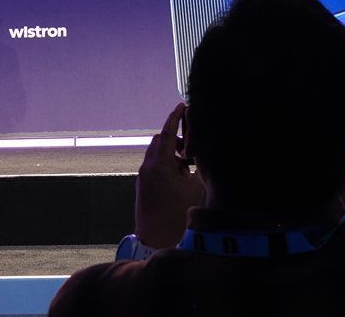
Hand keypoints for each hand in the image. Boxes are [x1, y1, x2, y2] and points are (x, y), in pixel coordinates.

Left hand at [135, 102, 203, 248]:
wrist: (155, 239)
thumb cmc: (177, 214)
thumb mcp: (195, 187)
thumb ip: (198, 167)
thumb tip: (202, 155)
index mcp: (160, 163)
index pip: (168, 132)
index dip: (175, 117)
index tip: (181, 106)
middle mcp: (148, 167)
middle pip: (160, 141)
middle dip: (175, 140)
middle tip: (191, 150)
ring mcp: (143, 177)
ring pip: (157, 154)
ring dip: (171, 155)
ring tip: (188, 170)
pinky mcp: (143, 186)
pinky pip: (154, 167)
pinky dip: (166, 166)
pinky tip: (179, 180)